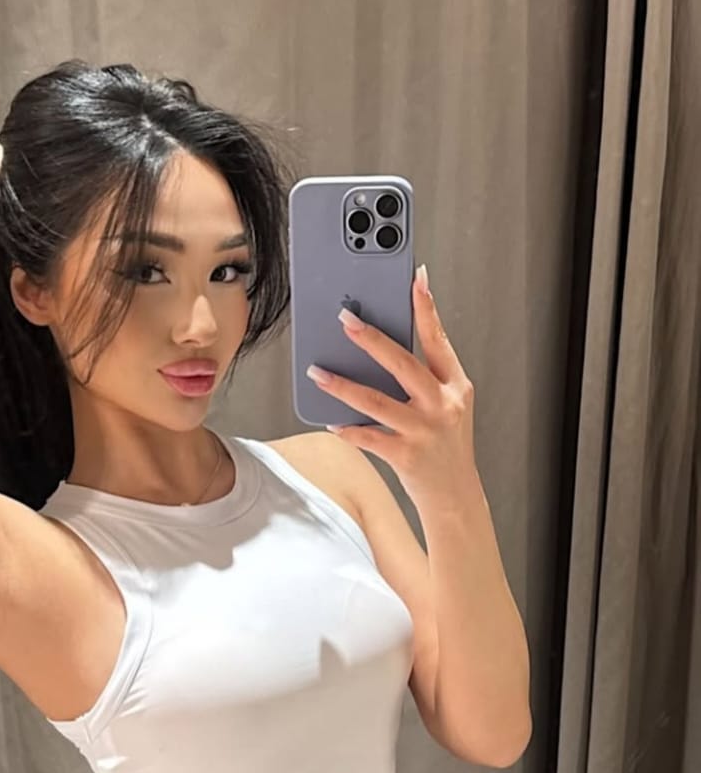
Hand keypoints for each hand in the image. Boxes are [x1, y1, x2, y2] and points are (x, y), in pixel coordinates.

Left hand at [307, 264, 477, 509]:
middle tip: (345, 318)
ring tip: (317, 371)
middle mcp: (443, 405)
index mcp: (455, 386)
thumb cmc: (447, 445)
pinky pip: (368, 437)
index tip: (415, 278)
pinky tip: (330, 420)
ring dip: (342, 385)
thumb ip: (425, 377)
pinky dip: (348, 429)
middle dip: (372, 339)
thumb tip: (381, 346)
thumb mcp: (449, 404)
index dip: (427, 308)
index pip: (439, 339)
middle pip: (403, 364)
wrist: (456, 494)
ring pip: (376, 401)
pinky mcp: (406, 456)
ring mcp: (425, 431)